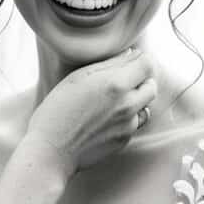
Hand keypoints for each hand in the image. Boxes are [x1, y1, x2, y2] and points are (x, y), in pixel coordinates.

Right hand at [24, 49, 156, 173]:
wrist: (52, 150)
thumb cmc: (58, 109)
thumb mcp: (78, 78)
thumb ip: (110, 64)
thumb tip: (132, 54)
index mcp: (116, 84)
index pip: (147, 64)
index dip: (140, 60)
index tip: (131, 62)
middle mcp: (127, 105)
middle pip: (152, 85)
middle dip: (141, 80)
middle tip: (122, 81)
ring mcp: (128, 125)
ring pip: (146, 105)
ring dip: (136, 100)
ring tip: (112, 101)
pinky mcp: (125, 140)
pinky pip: (135, 123)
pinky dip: (127, 118)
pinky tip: (106, 118)